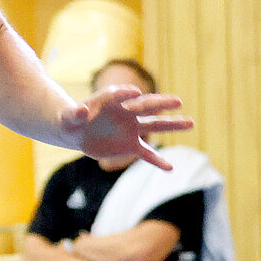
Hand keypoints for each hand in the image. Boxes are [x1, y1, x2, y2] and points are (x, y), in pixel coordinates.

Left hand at [58, 85, 192, 169]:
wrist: (77, 131)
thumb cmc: (72, 119)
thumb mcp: (70, 117)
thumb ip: (75, 114)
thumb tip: (81, 111)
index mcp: (111, 100)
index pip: (120, 95)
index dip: (126, 94)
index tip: (135, 92)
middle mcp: (126, 112)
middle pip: (146, 106)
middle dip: (161, 104)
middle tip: (178, 101)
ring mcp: (131, 128)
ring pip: (154, 125)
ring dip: (172, 124)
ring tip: (190, 122)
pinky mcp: (130, 145)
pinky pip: (146, 153)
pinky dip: (157, 161)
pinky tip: (170, 168)